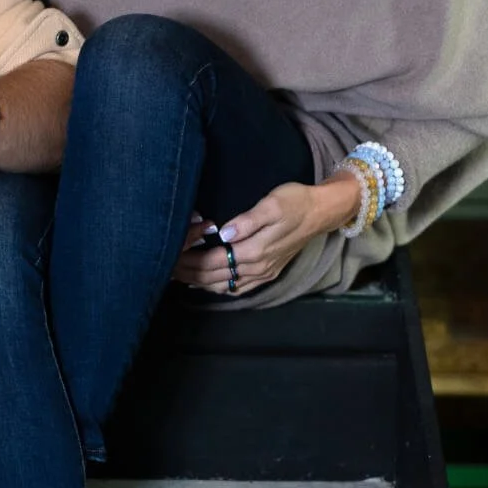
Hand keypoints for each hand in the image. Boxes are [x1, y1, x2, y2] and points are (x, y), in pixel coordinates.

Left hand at [172, 182, 330, 294]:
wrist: (322, 211)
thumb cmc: (295, 201)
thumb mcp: (271, 204)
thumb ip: (247, 221)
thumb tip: (223, 234)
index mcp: (255, 250)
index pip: (212, 262)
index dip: (189, 260)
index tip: (170, 253)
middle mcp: (258, 267)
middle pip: (214, 277)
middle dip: (188, 273)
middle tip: (165, 265)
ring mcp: (264, 273)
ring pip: (224, 285)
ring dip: (199, 281)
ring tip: (178, 273)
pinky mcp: (268, 272)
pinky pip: (238, 286)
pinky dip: (218, 285)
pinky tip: (205, 281)